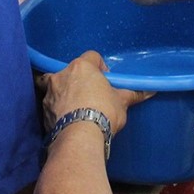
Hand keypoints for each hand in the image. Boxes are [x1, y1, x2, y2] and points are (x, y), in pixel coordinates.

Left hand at [38, 51, 152, 136]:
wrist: (80, 137)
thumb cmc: (103, 112)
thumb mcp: (122, 102)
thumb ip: (133, 93)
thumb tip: (149, 91)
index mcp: (81, 67)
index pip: (92, 56)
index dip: (100, 67)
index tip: (106, 81)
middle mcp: (61, 75)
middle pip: (71, 71)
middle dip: (80, 80)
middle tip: (92, 94)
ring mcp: (49, 93)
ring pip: (55, 86)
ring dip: (64, 93)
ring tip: (76, 108)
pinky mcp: (43, 111)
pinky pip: (50, 105)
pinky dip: (57, 109)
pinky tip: (67, 119)